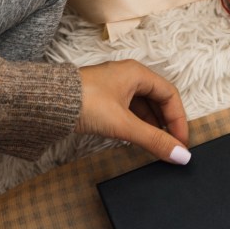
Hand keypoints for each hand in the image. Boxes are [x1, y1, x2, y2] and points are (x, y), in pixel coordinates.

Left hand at [76, 59, 190, 163]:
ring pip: (143, 108)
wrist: (48, 103)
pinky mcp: (103, 100)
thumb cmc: (84, 102)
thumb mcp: (125, 124)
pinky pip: (129, 112)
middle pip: (158, 101)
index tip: (181, 142)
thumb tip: (179, 155)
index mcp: (137, 73)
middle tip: (171, 147)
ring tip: (155, 147)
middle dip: (166, 125)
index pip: (170, 95)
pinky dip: (137, 127)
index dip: (179, 119)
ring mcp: (114, 88)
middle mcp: (127, 77)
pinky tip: (137, 140)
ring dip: (152, 127)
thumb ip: (154, 140)